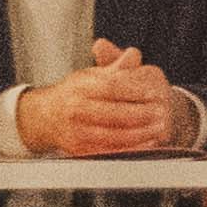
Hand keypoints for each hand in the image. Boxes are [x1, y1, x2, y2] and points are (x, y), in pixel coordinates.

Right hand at [16, 46, 190, 157]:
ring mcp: (76, 132)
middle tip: (161, 112)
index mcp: (80, 88)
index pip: (112, 86)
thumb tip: (133, 54)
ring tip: (158, 128)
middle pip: (114, 112)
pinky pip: (109, 152)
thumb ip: (115, 66)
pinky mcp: (79, 150)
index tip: (154, 91)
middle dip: (141, 113)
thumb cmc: (74, 94)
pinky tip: (146, 143)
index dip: (135, 89)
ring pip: (113, 135)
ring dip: (140, 133)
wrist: (45, 117)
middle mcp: (76, 110)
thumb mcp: (92, 74)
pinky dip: (130, 149)